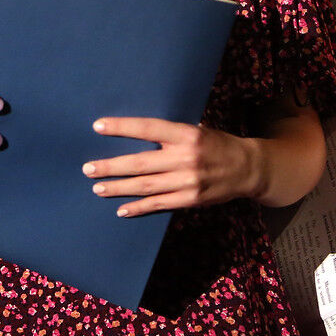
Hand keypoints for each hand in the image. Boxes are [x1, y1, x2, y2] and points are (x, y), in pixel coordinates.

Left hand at [83, 117, 259, 216]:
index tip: (98, 126)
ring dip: (119, 188)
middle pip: (140, 163)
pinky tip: (122, 209)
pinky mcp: (190, 199)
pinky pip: (159, 204)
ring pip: (145, 186)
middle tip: (88, 168)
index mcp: (186, 134)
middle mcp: (186, 157)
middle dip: (111, 166)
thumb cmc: (216, 144)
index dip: (122, 127)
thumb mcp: (196, 129)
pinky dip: (139, 207)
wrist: (247, 168)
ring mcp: (188, 181)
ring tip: (98, 187)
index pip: (147, 128)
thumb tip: (135, 131)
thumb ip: (170, 134)